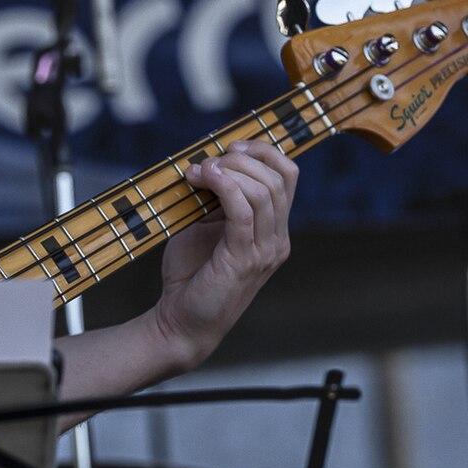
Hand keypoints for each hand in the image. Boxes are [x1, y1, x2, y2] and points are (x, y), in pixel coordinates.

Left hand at [155, 139, 297, 367]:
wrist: (180, 322)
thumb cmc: (190, 275)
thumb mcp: (203, 227)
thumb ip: (213, 199)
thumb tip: (206, 162)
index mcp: (273, 230)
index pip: (287, 176)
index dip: (263, 152)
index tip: (229, 146)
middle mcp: (277, 240)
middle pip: (280, 178)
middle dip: (243, 158)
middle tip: (208, 161)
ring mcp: (265, 251)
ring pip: (265, 191)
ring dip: (229, 170)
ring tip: (199, 171)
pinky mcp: (244, 259)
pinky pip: (244, 212)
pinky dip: (225, 187)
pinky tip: (203, 179)